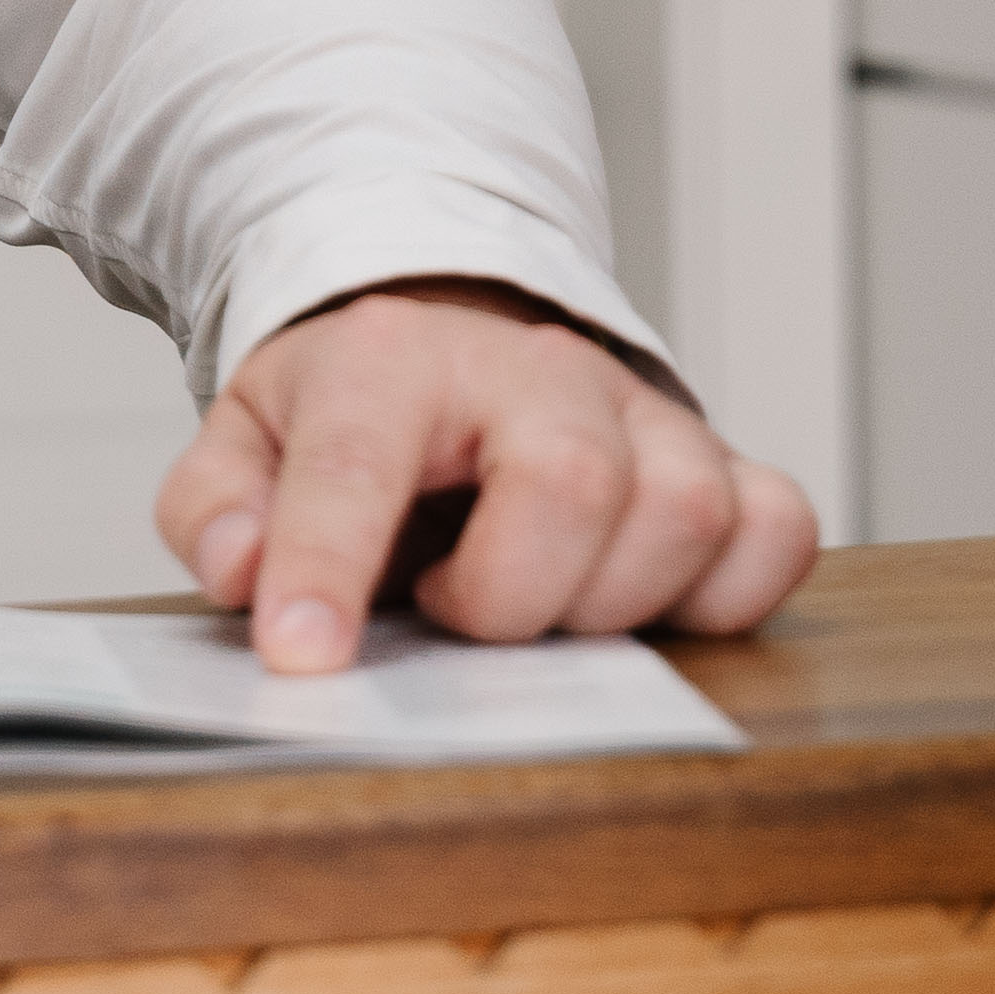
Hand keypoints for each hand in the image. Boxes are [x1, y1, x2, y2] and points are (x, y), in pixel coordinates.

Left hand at [162, 280, 824, 673]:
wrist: (454, 335)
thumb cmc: (356, 411)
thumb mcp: (248, 441)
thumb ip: (218, 507)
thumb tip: (244, 569)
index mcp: (393, 359)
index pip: (362, 454)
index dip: (331, 561)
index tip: (305, 659)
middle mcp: (536, 368)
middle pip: (569, 482)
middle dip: (509, 596)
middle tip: (453, 616)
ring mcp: (642, 412)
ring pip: (685, 509)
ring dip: (610, 603)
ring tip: (540, 609)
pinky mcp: (720, 459)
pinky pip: (776, 532)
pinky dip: (725, 597)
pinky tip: (643, 609)